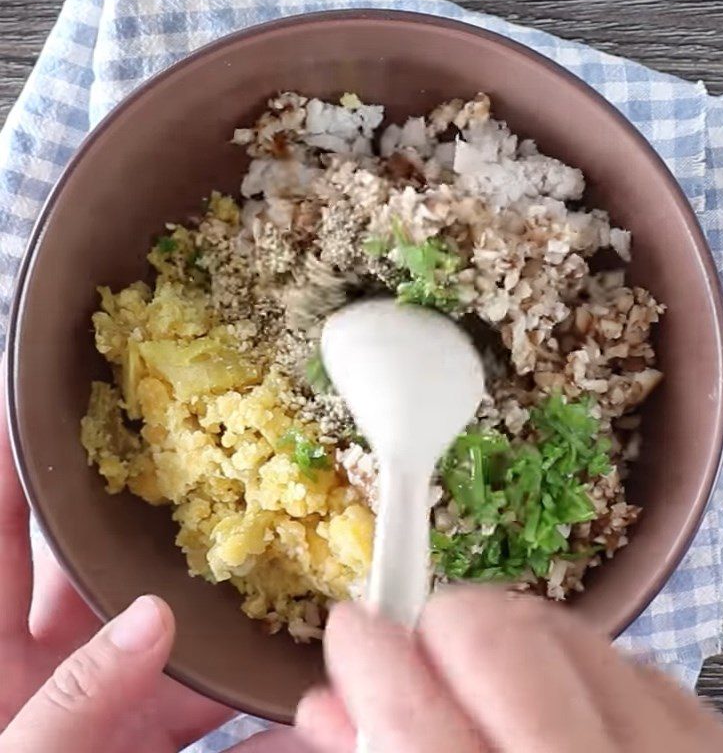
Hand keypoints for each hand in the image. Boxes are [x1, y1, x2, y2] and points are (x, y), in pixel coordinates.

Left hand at [0, 383, 312, 752]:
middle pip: (102, 563)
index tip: (61, 391)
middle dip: (155, 515)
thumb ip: (69, 706)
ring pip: (174, 637)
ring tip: (286, 567)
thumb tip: (151, 627)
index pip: (0, 527)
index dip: (22, 456)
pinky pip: (210, 714)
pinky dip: (256, 707)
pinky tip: (307, 697)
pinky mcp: (144, 745)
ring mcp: (101, 706)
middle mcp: (43, 663)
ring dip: (226, 615)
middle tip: (213, 460)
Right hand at [297, 587, 722, 752]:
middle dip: (441, 627)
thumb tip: (330, 703)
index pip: (409, 710)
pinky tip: (565, 712)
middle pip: (493, 637)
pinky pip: (627, 659)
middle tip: (428, 656)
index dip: (365, 650)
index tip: (354, 630)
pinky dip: (577, 667)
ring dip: (507, 639)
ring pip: (559, 629)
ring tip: (495, 687)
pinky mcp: (721, 747)